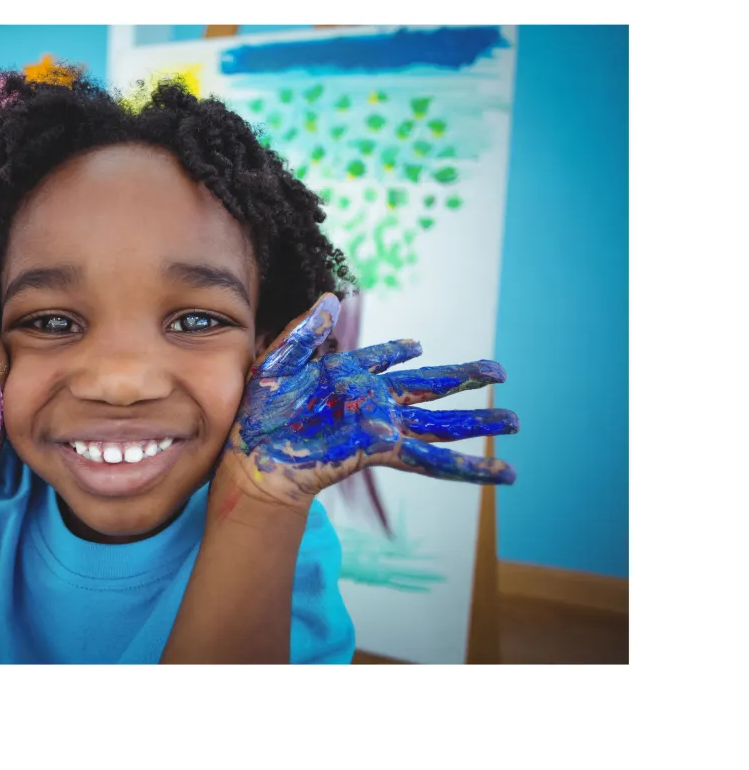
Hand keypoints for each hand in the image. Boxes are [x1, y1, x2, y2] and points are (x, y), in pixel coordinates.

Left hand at [224, 293, 517, 508]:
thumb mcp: (277, 361)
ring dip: (476, 423)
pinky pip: (428, 460)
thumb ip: (305, 332)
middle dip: (464, 378)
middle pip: (429, 387)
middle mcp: (371, 400)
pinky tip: (496, 471)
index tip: (416, 345)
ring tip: (515, 421)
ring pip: (439, 425)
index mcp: (347, 375)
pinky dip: (463, 467)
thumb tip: (330, 298)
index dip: (396, 351)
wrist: (253, 456)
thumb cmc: (257, 411)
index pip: (380, 359)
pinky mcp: (381, 450)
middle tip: (500, 370)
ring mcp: (380, 426)